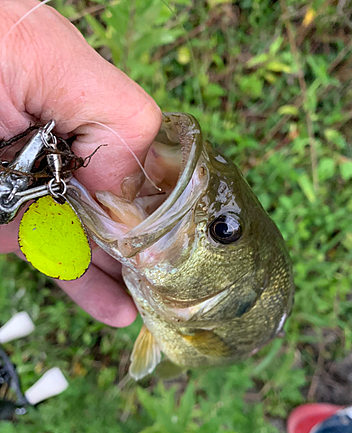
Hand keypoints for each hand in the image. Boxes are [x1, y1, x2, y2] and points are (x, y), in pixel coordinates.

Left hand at [0, 0, 161, 326]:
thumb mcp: (43, 58)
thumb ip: (112, 114)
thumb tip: (132, 185)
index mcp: (89, 111)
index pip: (148, 159)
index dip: (169, 198)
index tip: (188, 236)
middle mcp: (74, 155)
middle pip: (129, 208)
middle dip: (157, 245)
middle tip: (184, 280)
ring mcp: (44, 194)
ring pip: (100, 242)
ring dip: (130, 277)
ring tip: (161, 303)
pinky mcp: (14, 227)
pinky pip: (61, 261)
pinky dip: (89, 288)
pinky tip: (117, 308)